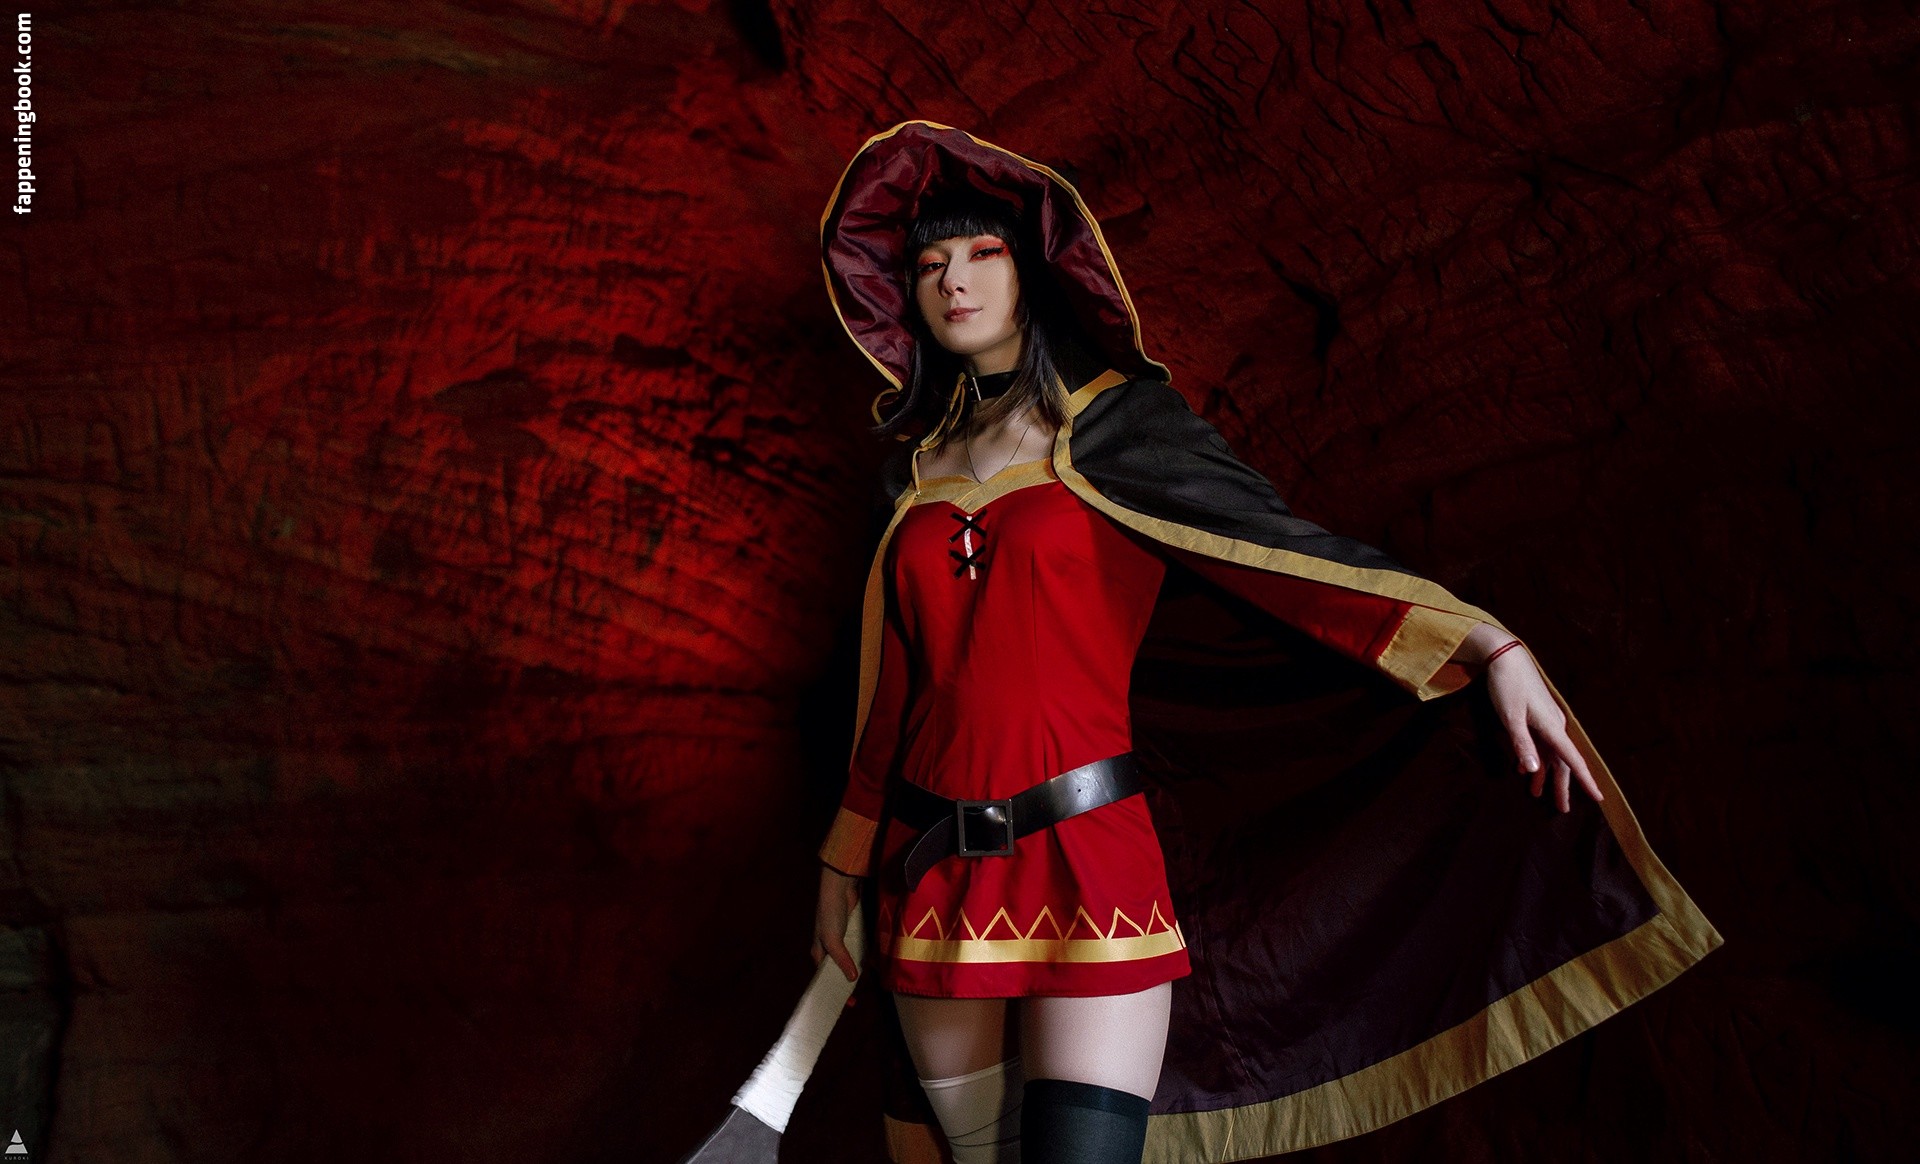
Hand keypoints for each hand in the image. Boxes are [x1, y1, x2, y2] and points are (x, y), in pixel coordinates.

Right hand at [812, 864, 862, 1003]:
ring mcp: (844, 940)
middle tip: (857, 998)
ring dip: (858, 971)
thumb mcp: (832, 940)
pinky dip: (866, 957)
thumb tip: (852, 979)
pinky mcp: (855, 932)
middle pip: (839, 970)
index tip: (845, 1003)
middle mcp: (830, 948)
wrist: (841, 887)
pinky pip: (861, 949)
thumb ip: (841, 959)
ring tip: (867, 985)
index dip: (832, 990)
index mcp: (819, 952)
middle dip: (847, 983)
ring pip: (851, 961)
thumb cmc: (830, 914)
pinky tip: (874, 965)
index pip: (824, 977)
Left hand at [1481, 640, 1604, 812]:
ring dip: (1545, 774)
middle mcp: (1554, 725)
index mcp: (1552, 727)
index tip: (1599, 799)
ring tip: (1537, 795)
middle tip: (1562, 809)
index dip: (1585, 780)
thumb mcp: (1510, 717)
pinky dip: (1534, 758)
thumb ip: (1522, 744)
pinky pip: (1541, 743)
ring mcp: (1547, 720)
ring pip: (1551, 754)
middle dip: (1562, 786)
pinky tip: (1523, 770)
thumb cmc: (1507, 686)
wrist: (1505, 655)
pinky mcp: (1538, 716)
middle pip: (1562, 761)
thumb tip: (1533, 771)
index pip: (1572, 760)